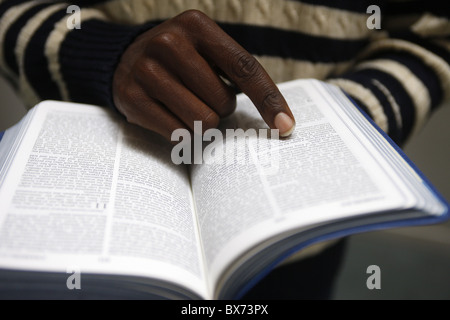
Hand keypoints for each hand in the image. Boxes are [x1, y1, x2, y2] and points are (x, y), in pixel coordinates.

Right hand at [112, 10, 294, 141]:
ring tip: (186, 104)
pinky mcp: (131, 97)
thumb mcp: (207, 50)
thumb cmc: (181, 60)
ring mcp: (146, 70)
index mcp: (197, 26)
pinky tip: (170, 115)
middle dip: (220, 107)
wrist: (124, 59)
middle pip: (223, 102)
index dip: (269, 100)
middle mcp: (169, 43)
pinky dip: (183, 133)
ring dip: (203, 122)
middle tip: (202, 96)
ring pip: (202, 122)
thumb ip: (238, 73)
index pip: (245, 68)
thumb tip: (280, 119)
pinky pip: (178, 134)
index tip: (287, 126)